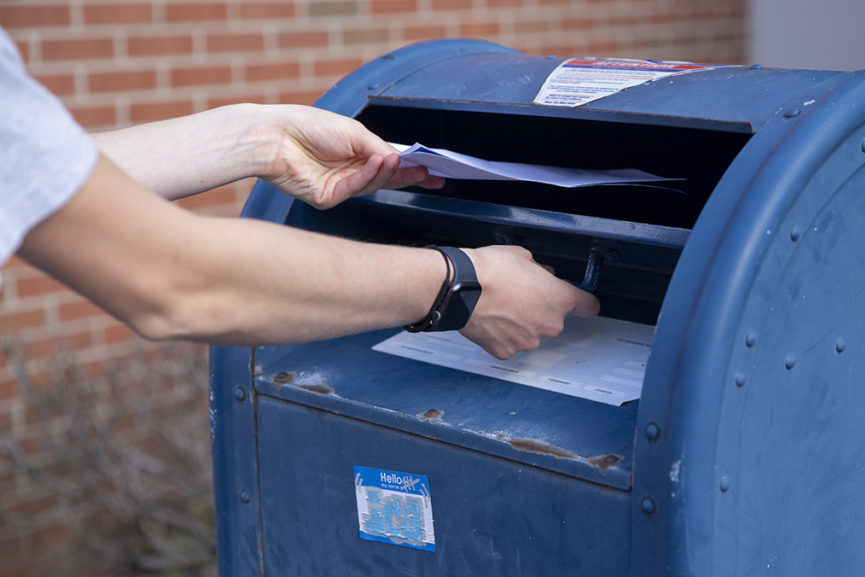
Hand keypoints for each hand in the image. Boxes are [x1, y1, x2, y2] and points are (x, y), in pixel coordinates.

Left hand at [260, 105, 443, 208]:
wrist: (276, 136)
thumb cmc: (310, 127)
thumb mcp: (354, 133)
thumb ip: (379, 147)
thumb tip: (402, 158)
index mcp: (356, 153)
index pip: (389, 164)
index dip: (412, 168)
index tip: (435, 171)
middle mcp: (349, 171)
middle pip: (386, 179)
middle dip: (410, 176)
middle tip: (431, 175)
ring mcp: (339, 187)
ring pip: (373, 185)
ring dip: (387, 170)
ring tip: (396, 158)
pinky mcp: (328, 199)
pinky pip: (354, 189)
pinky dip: (367, 175)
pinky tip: (376, 162)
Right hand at [459, 246, 599, 359]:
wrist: (459, 288)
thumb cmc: (489, 270)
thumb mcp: (524, 257)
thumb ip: (541, 272)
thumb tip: (542, 277)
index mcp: (560, 299)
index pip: (588, 306)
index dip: (584, 302)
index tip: (581, 302)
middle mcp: (549, 324)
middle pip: (554, 319)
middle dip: (541, 309)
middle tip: (521, 295)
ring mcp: (528, 341)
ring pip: (532, 332)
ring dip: (522, 322)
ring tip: (501, 306)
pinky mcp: (506, 351)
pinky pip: (511, 343)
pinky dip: (503, 334)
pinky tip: (492, 319)